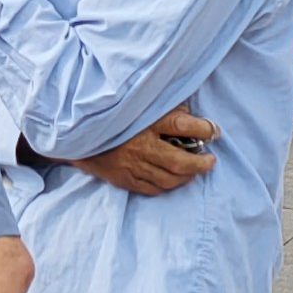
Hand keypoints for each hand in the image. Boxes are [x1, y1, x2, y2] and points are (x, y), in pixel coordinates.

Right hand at [79, 107, 217, 197]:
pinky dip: (167, 186)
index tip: (214, 131)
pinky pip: (153, 188)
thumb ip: (165, 106)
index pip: (184, 125)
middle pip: (181, 162)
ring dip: (187, 177)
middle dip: (201, 164)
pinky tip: (173, 179)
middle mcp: (142, 146)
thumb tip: (191, 113)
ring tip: (193, 171)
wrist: (78, 134)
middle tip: (210, 161)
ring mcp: (133, 165)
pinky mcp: (125, 179)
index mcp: (147, 122)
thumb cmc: (114, 115)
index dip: (204, 129)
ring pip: (169, 179)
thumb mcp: (140, 103)